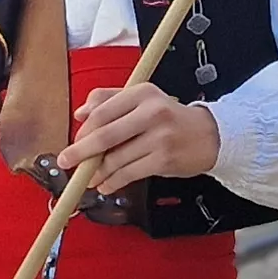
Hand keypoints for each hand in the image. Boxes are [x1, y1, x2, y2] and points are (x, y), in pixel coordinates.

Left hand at [58, 84, 221, 190]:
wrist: (210, 135)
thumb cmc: (170, 118)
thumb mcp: (142, 99)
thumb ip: (109, 100)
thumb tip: (80, 113)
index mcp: (142, 93)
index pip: (102, 112)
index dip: (84, 131)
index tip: (74, 141)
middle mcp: (151, 112)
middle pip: (105, 135)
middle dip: (81, 152)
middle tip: (67, 161)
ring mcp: (160, 137)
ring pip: (116, 158)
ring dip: (98, 172)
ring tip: (90, 178)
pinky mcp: (164, 159)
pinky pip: (130, 173)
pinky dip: (114, 182)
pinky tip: (107, 185)